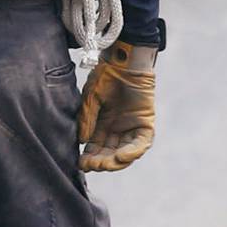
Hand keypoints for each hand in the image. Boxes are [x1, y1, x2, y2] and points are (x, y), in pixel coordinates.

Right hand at [78, 41, 156, 171]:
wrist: (124, 61)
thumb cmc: (105, 76)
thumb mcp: (91, 98)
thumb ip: (87, 119)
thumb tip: (82, 141)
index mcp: (101, 125)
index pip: (95, 148)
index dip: (89, 157)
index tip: (81, 164)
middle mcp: (116, 130)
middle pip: (110, 153)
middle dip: (101, 162)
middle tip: (93, 166)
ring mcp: (131, 127)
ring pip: (125, 152)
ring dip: (116, 161)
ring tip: (107, 164)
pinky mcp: (145, 123)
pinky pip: (141, 142)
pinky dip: (134, 151)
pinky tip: (122, 156)